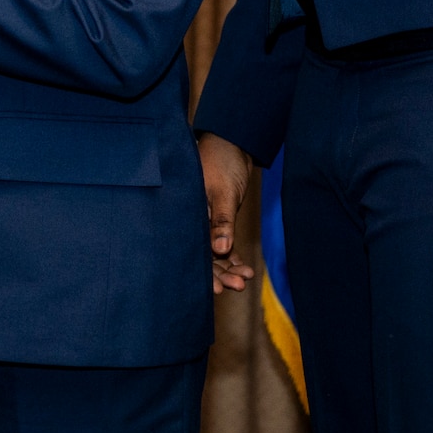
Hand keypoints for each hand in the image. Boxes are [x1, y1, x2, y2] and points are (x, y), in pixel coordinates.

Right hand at [200, 132, 256, 294]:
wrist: (233, 143)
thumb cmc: (221, 161)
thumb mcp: (221, 192)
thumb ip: (221, 221)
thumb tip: (221, 250)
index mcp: (185, 215)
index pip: (191, 251)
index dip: (203, 272)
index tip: (218, 289)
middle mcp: (192, 222)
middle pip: (203, 255)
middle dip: (220, 274)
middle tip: (238, 286)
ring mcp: (205, 222)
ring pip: (214, 252)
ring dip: (229, 267)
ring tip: (246, 279)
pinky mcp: (217, 220)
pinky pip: (223, 243)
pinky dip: (233, 255)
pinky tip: (244, 269)